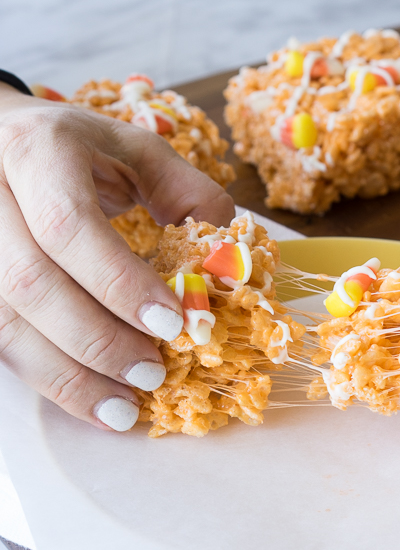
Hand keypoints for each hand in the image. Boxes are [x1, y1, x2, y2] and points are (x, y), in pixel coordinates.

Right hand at [0, 84, 233, 430]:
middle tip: (154, 372)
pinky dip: (50, 379)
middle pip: (31, 283)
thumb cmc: (78, 150)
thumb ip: (188, 194)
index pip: (69, 225)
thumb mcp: (137, 151)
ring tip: (126, 406)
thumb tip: (228, 261)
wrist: (0, 143)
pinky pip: (0, 342)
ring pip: (6, 323)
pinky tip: (93, 401)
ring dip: (70, 374)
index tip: (173, 323)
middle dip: (98, 339)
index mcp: (38, 152)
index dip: (119, 281)